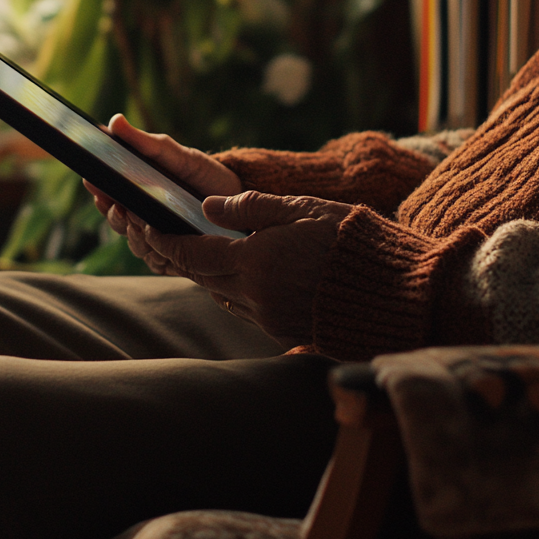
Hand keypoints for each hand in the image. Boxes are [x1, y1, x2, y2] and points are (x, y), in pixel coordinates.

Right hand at [83, 115, 242, 274]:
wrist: (239, 198)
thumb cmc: (203, 174)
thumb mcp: (177, 155)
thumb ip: (147, 143)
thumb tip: (115, 121)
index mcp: (138, 194)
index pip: (108, 197)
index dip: (99, 192)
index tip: (94, 182)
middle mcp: (144, 220)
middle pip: (118, 223)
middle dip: (115, 216)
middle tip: (119, 207)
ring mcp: (160, 241)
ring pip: (136, 245)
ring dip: (134, 236)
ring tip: (141, 225)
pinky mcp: (177, 259)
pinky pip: (159, 263)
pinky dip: (158, 255)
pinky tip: (162, 246)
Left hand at [145, 191, 352, 348]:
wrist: (393, 289)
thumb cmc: (349, 240)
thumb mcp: (300, 209)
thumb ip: (250, 208)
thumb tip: (207, 208)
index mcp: (254, 262)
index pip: (191, 254)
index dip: (164, 240)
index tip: (146, 225)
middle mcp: (255, 296)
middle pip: (202, 277)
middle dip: (183, 256)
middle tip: (166, 235)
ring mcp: (269, 318)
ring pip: (222, 295)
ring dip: (209, 275)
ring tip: (203, 252)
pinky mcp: (284, 331)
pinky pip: (245, 310)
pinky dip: (235, 291)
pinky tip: (242, 275)